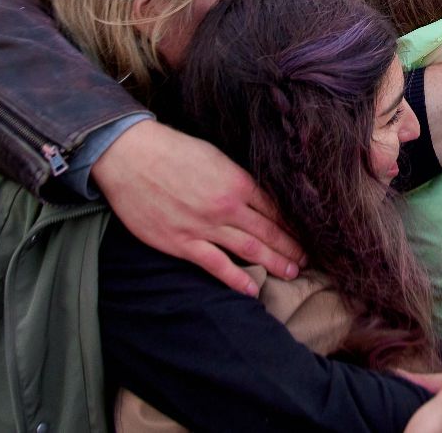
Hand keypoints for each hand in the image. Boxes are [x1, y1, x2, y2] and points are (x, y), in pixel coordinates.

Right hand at [92, 119, 304, 295]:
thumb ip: (235, 177)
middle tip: (308, 259)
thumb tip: (253, 191)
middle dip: (290, 246)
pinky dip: (236, 279)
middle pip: (268, 230)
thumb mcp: (215, 156)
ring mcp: (205, 226)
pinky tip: (253, 290)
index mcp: (237, 181)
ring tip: (293, 273)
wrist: (133, 157)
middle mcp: (227, 206)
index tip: (307, 233)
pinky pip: (215, 265)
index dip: (292, 223)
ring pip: (249, 249)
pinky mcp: (182, 243)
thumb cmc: (173, 150)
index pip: (274, 208)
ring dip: (274, 262)